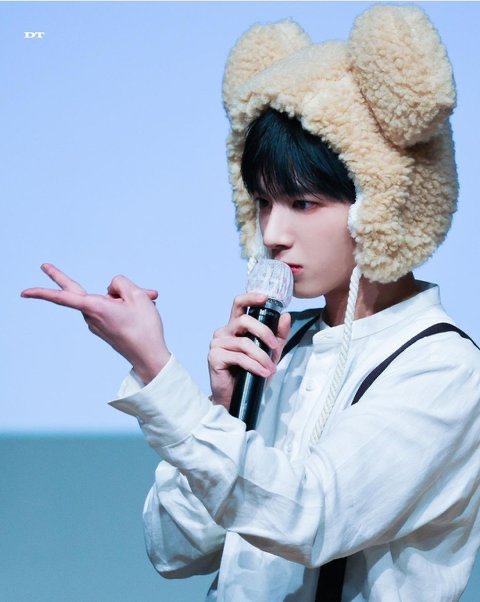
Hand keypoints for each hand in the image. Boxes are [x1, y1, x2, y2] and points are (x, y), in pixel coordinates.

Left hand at [21, 263, 170, 383]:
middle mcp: (91, 317)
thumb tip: (110, 289)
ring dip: (125, 297)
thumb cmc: (144, 327)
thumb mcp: (138, 295)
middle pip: (77, 292)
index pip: (64, 296)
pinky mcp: (104, 329)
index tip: (24, 292)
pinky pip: (110, 309)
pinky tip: (141, 311)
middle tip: (43, 266)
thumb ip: (120, 283)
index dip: (44, 292)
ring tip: (149, 300)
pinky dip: (125, 307)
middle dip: (61, 278)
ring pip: (106, 299)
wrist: (149, 356)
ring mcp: (97, 324)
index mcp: (96, 307)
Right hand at [208, 292, 290, 409]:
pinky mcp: (214, 357)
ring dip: (261, 356)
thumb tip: (286, 316)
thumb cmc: (251, 374)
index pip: (239, 304)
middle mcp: (224, 332)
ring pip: (244, 342)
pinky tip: (262, 372)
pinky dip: (254, 365)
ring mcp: (217, 343)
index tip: (266, 297)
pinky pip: (238, 357)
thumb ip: (278, 335)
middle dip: (263, 332)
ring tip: (270, 368)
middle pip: (244, 320)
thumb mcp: (270, 353)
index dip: (251, 297)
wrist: (237, 398)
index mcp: (235, 327)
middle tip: (275, 346)